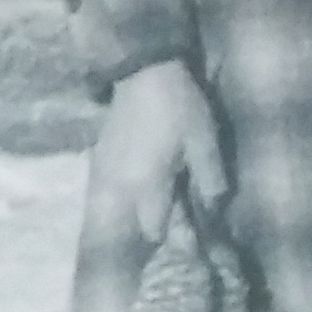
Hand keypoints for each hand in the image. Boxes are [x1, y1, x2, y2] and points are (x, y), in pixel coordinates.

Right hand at [88, 60, 226, 248]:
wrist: (143, 71)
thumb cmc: (179, 106)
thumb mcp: (203, 141)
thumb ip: (209, 178)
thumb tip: (214, 208)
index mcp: (147, 185)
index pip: (155, 230)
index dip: (173, 238)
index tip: (190, 239)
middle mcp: (119, 188)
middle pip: (126, 231)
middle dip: (146, 237)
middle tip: (166, 234)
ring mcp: (103, 176)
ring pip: (107, 219)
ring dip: (125, 227)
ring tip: (142, 229)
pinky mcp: (96, 163)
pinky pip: (100, 200)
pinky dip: (113, 209)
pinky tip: (126, 206)